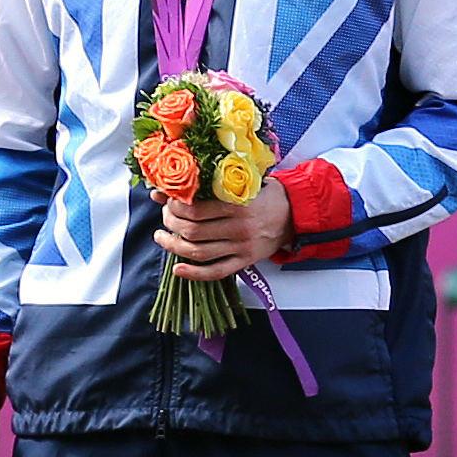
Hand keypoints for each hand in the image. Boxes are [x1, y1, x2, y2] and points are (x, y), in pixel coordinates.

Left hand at [158, 186, 289, 280]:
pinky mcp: (245, 261)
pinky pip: (216, 272)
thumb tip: (162, 192)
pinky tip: (177, 268)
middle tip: (166, 218)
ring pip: (199, 252)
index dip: (175, 207)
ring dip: (174, 247)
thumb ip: (204, 186)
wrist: (294, 213)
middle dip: (171, 224)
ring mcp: (242, 247)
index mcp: (238, 203)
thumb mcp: (239, 182)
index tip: (169, 202)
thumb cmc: (263, 194)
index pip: (195, 209)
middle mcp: (239, 227)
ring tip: (162, 238)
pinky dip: (194, 274)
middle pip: (193, 231)